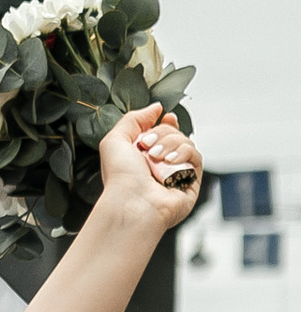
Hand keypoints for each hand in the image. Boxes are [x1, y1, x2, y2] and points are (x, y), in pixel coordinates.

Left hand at [98, 104, 200, 230]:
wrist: (132, 203)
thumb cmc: (120, 177)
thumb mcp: (115, 139)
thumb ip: (134, 118)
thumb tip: (156, 108)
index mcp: (142, 155)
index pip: (162, 131)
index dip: (166, 122)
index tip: (164, 118)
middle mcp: (160, 163)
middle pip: (174, 133)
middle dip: (162, 133)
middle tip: (148, 146)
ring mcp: (176, 172)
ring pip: (186, 142)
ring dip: (171, 143)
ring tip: (157, 157)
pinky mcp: (191, 182)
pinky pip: (196, 157)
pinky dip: (185, 153)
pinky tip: (171, 160)